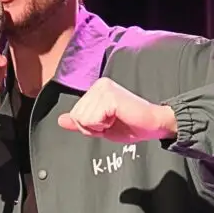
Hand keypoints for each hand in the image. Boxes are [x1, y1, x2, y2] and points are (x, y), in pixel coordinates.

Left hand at [57, 78, 176, 142]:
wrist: (152, 124)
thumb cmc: (130, 125)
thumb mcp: (99, 127)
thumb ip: (80, 122)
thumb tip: (61, 120)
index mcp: (95, 90)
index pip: (75, 114)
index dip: (89, 126)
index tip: (107, 123)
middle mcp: (98, 85)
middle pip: (77, 116)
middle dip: (92, 127)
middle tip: (112, 123)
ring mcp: (103, 89)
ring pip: (82, 118)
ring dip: (98, 127)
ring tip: (115, 120)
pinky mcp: (109, 96)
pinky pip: (92, 119)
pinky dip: (102, 126)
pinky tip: (117, 118)